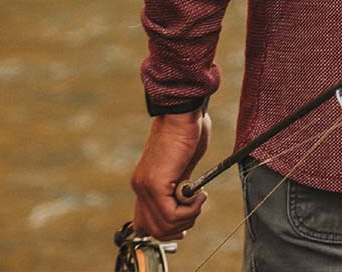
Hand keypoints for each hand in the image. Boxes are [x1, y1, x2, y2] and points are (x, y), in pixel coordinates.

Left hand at [130, 110, 210, 241]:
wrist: (182, 111)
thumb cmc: (188, 129)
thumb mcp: (182, 164)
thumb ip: (179, 185)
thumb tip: (185, 203)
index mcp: (145, 183)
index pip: (144, 223)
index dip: (166, 230)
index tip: (184, 226)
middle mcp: (141, 187)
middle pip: (153, 230)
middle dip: (179, 227)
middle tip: (196, 209)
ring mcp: (146, 186)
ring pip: (164, 225)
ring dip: (188, 217)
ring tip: (200, 198)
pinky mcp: (156, 183)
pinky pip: (171, 214)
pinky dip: (190, 210)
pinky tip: (200, 194)